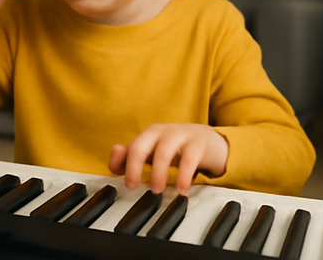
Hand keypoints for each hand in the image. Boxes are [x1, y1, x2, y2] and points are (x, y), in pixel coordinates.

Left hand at [109, 124, 228, 193]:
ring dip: (158, 171)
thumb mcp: (153, 153)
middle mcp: (163, 132)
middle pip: (142, 143)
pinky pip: (190, 157)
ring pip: (164, 150)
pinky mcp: (199, 142)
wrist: (208, 141)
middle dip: (134, 165)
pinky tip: (181, 189)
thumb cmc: (176, 149)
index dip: (124, 163)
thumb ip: (130, 156)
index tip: (128, 183)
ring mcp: (181, 135)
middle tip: (134, 186)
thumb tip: (115, 154)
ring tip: (157, 190)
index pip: (132, 146)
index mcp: (150, 135)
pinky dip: (184, 175)